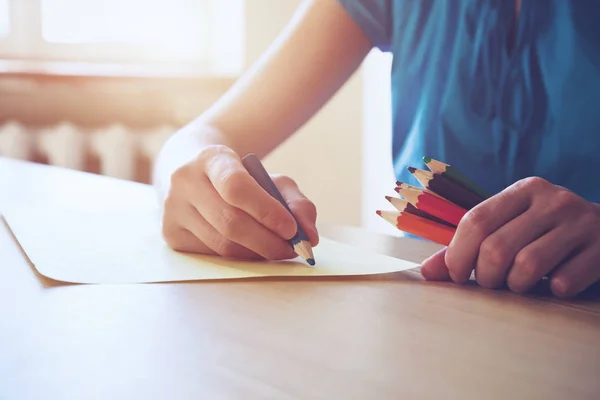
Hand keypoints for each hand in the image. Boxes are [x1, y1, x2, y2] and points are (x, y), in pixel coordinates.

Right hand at [160, 145, 318, 259]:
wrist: (191, 171)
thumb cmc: (238, 177)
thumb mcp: (269, 178)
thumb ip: (295, 202)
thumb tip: (309, 235)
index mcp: (210, 158)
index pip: (236, 186)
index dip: (266, 211)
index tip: (292, 229)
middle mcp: (184, 181)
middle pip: (230, 222)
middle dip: (268, 241)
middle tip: (294, 249)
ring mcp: (173, 209)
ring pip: (221, 245)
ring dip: (257, 254)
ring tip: (279, 251)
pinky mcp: (171, 234)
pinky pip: (212, 255)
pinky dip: (239, 258)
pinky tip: (253, 251)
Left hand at [420, 177, 599, 297]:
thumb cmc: (544, 232)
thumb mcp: (510, 227)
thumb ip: (468, 246)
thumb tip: (427, 273)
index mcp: (523, 190)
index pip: (476, 220)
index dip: (457, 254)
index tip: (455, 275)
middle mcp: (552, 200)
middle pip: (497, 247)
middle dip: (485, 277)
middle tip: (491, 284)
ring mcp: (581, 222)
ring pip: (528, 266)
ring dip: (516, 287)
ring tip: (519, 285)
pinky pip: (563, 282)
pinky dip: (551, 291)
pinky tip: (554, 284)